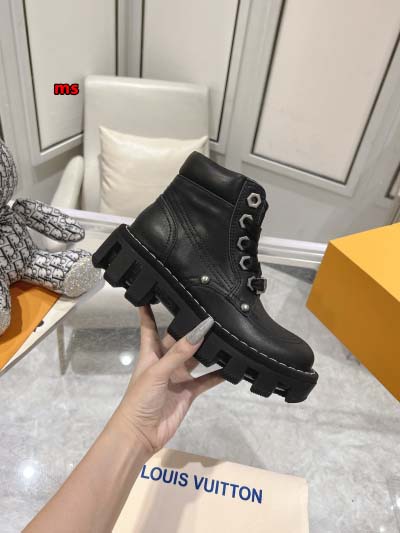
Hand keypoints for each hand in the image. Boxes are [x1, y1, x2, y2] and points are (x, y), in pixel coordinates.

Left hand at [114, 306, 222, 455]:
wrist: (140, 434)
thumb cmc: (140, 399)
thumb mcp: (158, 371)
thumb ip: (180, 352)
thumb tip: (200, 330)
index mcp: (150, 354)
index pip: (149, 327)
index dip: (148, 311)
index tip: (152, 292)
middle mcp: (165, 362)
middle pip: (179, 340)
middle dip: (190, 328)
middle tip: (209, 311)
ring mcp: (178, 377)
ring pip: (195, 358)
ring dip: (207, 349)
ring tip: (224, 333)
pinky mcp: (189, 392)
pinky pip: (206, 380)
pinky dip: (218, 375)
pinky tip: (231, 366)